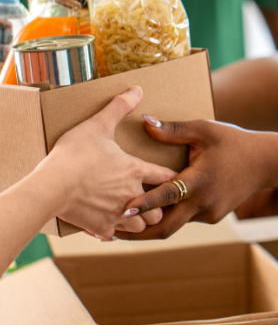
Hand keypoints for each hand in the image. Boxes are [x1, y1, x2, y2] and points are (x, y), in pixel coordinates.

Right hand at [33, 88, 175, 238]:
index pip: (166, 176)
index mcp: (135, 170)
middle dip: (159, 206)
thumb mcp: (97, 125)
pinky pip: (115, 235)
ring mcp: (117, 213)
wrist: (52, 186)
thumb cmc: (75, 155)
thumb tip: (137, 89)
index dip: (174, 179)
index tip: (179, 181)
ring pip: (141, 226)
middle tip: (154, 201)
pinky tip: (109, 225)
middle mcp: (132, 193)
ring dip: (140, 221)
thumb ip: (119, 107)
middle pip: (159, 208)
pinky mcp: (101, 227)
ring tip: (134, 213)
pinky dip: (115, 231)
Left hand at [114, 117, 277, 240]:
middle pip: (166, 227)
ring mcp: (209, 213)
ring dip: (152, 224)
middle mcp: (203, 203)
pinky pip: (187, 218)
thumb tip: (145, 122)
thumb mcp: (205, 130)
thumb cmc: (234, 142)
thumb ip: (174, 130)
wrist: (265, 162)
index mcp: (200, 180)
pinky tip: (155, 212)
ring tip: (125, 225)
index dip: (143, 206)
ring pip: (175, 224)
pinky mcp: (213, 216)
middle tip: (111, 232)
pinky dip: (170, 216)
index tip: (120, 213)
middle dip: (138, 234)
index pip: (166, 196)